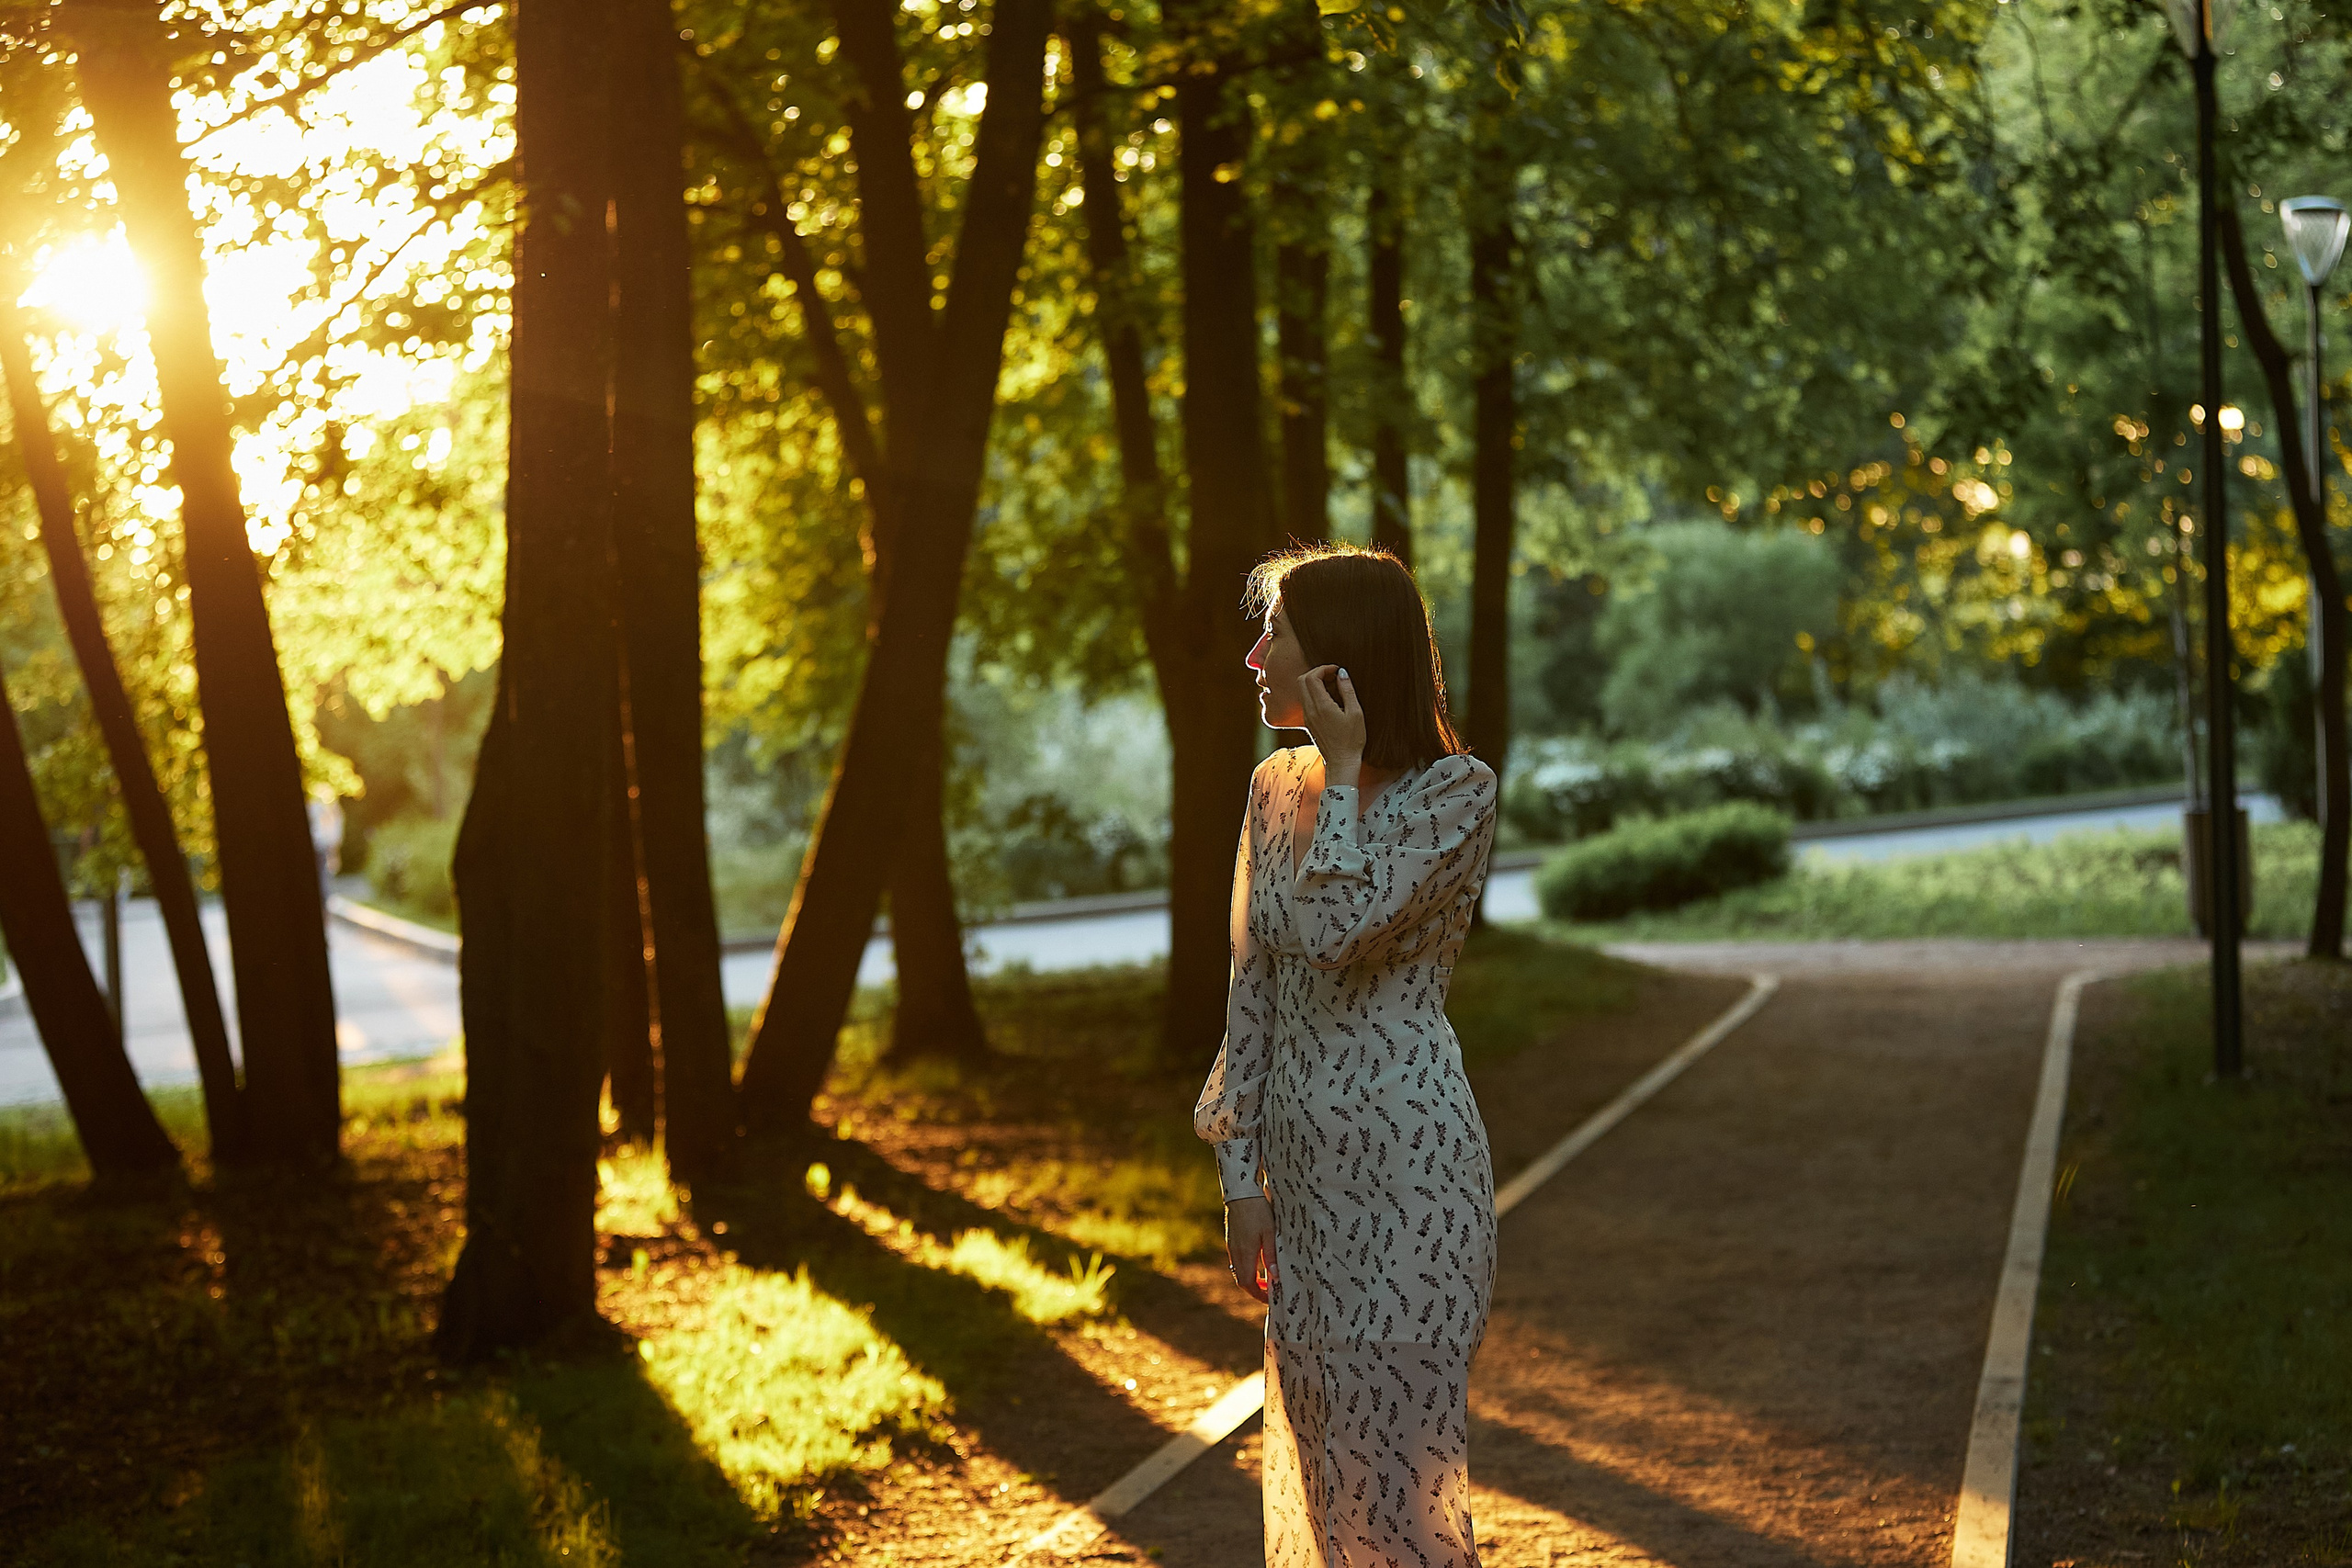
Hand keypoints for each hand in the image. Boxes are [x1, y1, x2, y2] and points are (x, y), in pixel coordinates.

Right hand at [1224, 1196, 1276, 1303]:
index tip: (1270, 1298)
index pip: (1248, 1283)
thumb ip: (1271, 1255)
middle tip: (1269, 1291)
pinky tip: (1257, 1262)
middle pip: (1242, 1280)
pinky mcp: (1231, 1240)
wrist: (1241, 1193)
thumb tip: (1275, 1277)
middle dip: (1255, 1290)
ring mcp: (1232, 1246)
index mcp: (1245, 1253)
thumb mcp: (1270, 1232)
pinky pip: (1237, 1261)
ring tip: (1266, 1278)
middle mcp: (1236, 1252)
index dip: (1258, 1294)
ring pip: (1238, 1271)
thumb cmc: (1258, 1210)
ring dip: (1251, 1279)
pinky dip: (1247, 1268)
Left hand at [1297, 665, 1365, 780]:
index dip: (1323, 668)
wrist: (1341, 762)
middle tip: (1333, 675)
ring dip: (1314, 682)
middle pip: (1302, 680)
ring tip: (1332, 685)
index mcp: (1321, 706)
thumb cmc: (1352, 740)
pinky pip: (1306, 701)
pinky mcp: (1308, 722)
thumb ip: (1347, 690)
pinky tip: (1329, 698)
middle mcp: (1310, 710)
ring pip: (1302, 690)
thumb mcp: (1356, 713)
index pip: (1311, 677)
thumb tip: (1342, 673)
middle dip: (1316, 672)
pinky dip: (1314, 693)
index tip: (1336, 670)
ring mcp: (1307, 717)